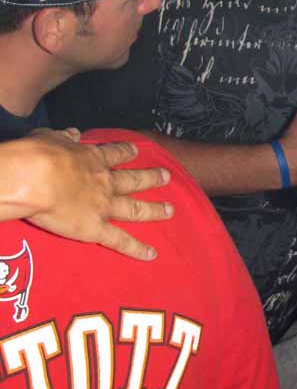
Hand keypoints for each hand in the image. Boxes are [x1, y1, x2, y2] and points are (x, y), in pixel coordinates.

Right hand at [20, 129, 172, 258]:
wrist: (34, 179)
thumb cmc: (37, 155)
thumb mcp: (50, 137)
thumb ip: (64, 137)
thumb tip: (74, 133)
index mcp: (92, 158)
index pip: (115, 154)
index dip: (126, 152)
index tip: (135, 151)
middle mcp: (105, 182)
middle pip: (134, 180)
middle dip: (151, 178)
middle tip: (167, 176)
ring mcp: (104, 206)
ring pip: (135, 209)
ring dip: (154, 210)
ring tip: (170, 210)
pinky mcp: (96, 229)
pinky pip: (120, 241)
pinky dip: (137, 249)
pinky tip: (152, 254)